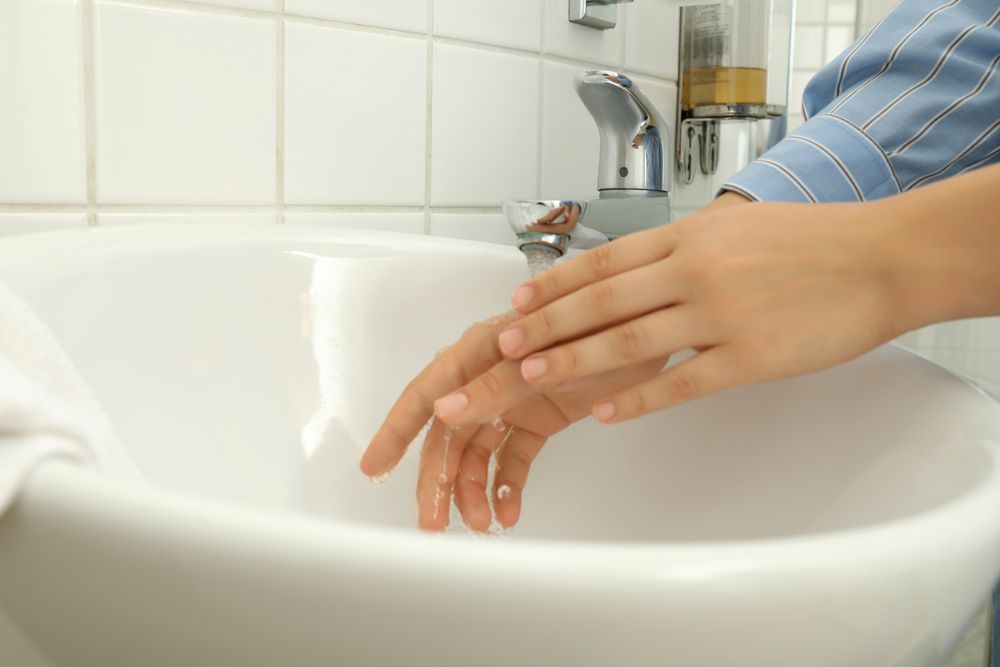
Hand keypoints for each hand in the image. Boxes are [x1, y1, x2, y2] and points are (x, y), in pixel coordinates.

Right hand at [360, 311, 662, 531]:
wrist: (656, 322)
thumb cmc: (603, 323)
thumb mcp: (549, 356)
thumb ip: (496, 384)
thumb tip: (444, 412)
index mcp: (482, 351)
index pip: (427, 394)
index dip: (396, 429)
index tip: (372, 467)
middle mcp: (490, 375)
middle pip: (450, 434)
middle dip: (437, 480)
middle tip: (432, 524)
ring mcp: (514, 398)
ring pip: (478, 451)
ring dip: (473, 489)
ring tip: (480, 525)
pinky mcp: (541, 416)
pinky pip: (513, 456)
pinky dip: (508, 484)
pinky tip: (509, 511)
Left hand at [433, 199, 897, 424]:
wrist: (879, 258)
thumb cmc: (809, 240)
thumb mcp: (735, 222)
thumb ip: (682, 244)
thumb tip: (637, 260)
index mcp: (687, 236)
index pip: (602, 262)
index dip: (553, 286)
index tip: (517, 304)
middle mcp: (694, 271)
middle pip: (601, 303)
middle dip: (544, 328)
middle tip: (502, 348)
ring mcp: (720, 315)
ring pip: (628, 343)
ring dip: (573, 363)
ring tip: (532, 379)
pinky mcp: (750, 358)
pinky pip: (681, 384)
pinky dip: (638, 401)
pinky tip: (605, 416)